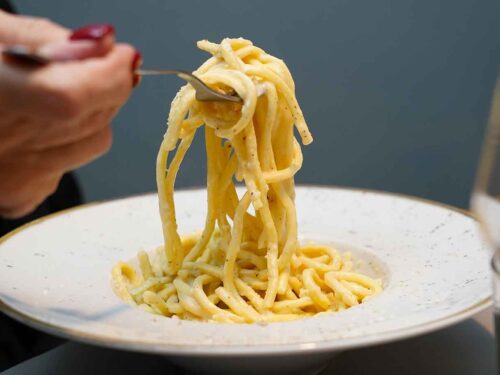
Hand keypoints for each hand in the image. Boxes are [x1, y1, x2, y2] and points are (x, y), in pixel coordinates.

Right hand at [0, 11, 140, 217]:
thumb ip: (43, 39)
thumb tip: (102, 44)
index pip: (76, 96)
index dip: (111, 74)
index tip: (123, 56)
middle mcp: (4, 152)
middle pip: (96, 119)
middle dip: (106, 88)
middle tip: (89, 66)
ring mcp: (12, 182)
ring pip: (92, 144)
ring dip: (87, 116)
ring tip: (48, 97)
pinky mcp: (16, 198)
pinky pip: (67, 165)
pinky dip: (62, 145)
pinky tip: (27, 130)